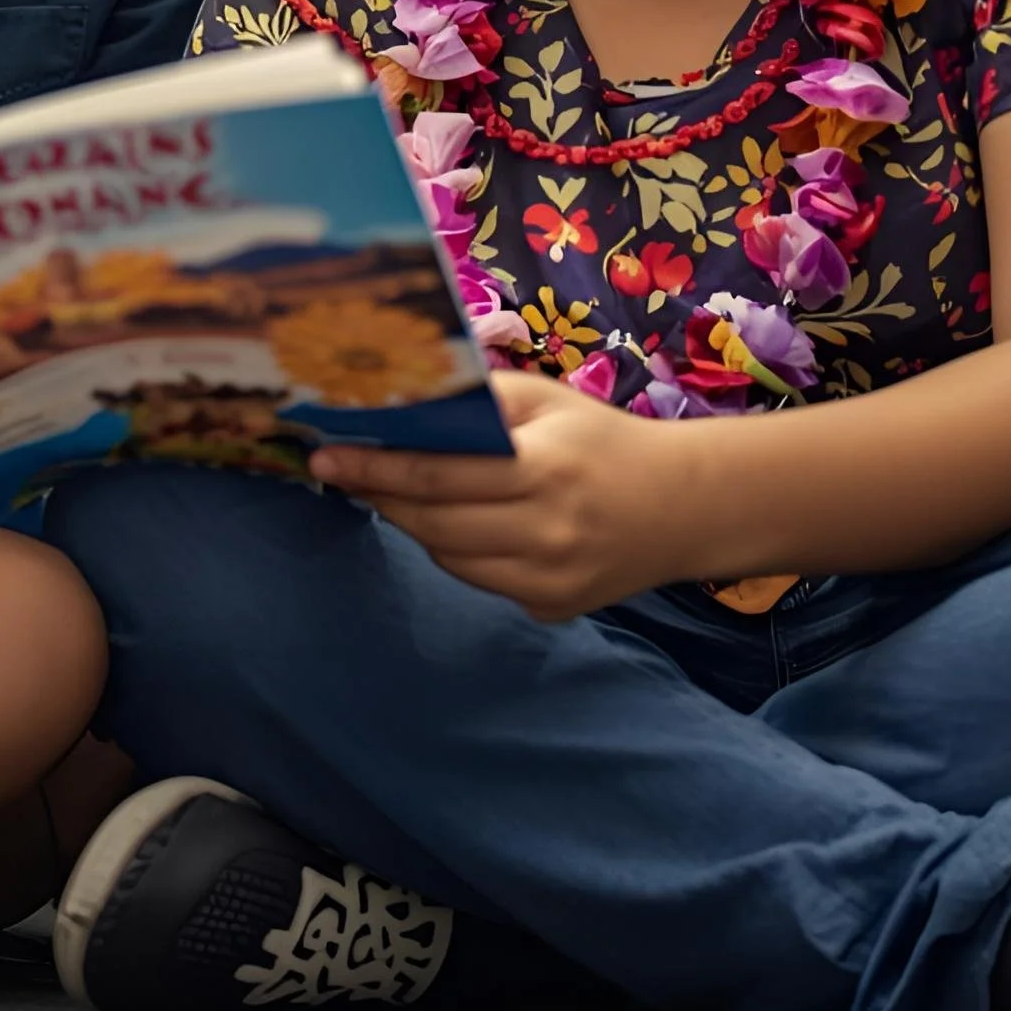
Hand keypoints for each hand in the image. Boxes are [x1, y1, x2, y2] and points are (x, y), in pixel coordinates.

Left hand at [309, 370, 706, 620]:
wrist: (684, 507)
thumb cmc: (601, 440)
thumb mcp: (545, 400)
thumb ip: (477, 400)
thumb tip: (399, 401)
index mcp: (544, 472)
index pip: (437, 476)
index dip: (374, 468)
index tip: (325, 456)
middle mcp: (547, 534)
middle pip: (433, 523)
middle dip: (378, 495)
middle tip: (340, 470)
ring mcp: (549, 581)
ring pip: (448, 558)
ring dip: (413, 523)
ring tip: (395, 490)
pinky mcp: (552, 609)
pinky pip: (478, 580)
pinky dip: (455, 550)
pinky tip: (456, 521)